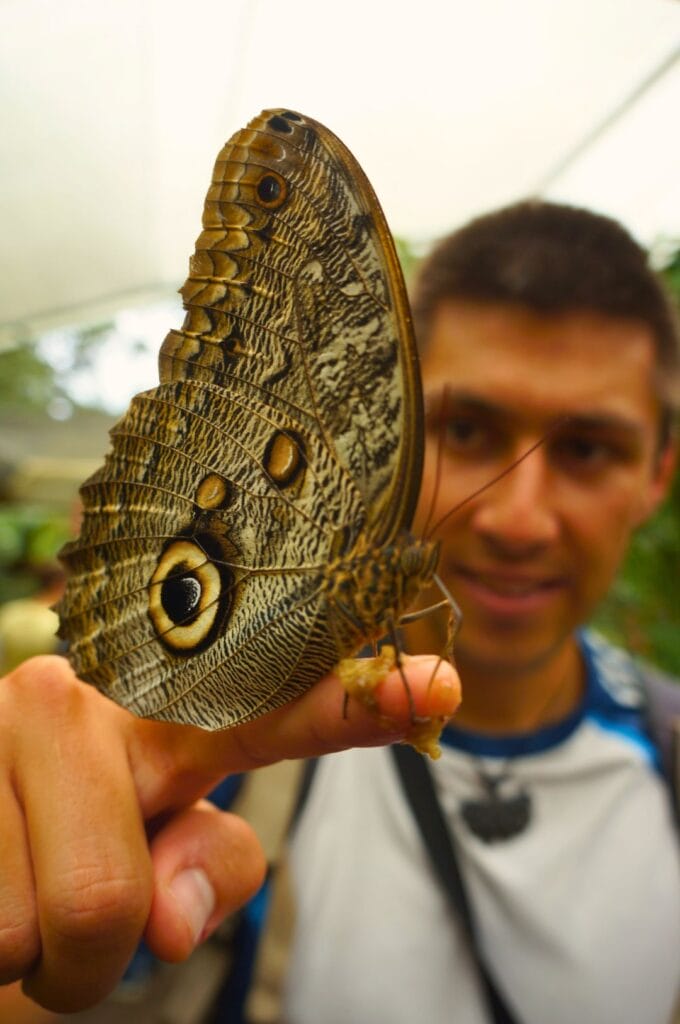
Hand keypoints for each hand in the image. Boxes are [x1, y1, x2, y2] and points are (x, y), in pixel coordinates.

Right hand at [0, 653, 458, 1011]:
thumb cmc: (53, 863)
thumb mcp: (144, 870)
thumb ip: (199, 869)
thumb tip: (172, 921)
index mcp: (149, 719)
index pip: (264, 714)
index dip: (354, 707)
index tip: (435, 685)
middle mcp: (70, 699)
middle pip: (115, 902)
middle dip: (93, 957)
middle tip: (65, 920)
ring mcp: (0, 723)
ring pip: (49, 927)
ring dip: (32, 958)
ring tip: (13, 900)